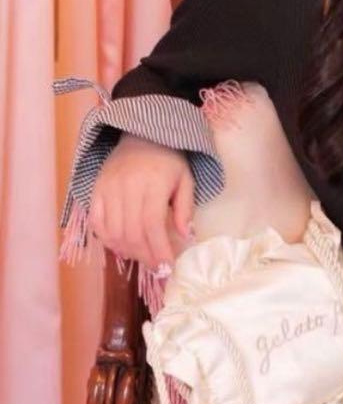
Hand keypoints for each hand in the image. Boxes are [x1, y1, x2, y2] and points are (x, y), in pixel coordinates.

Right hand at [89, 132, 194, 267]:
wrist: (140, 135)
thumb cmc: (168, 160)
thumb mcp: (186, 179)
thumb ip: (186, 207)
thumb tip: (186, 236)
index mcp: (153, 183)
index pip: (152, 225)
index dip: (158, 250)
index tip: (166, 267)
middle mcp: (127, 187)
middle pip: (131, 232)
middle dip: (144, 255)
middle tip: (156, 267)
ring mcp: (107, 189)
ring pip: (112, 231)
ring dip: (127, 251)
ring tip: (142, 257)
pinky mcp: (95, 190)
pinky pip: (96, 223)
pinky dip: (107, 240)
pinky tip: (121, 247)